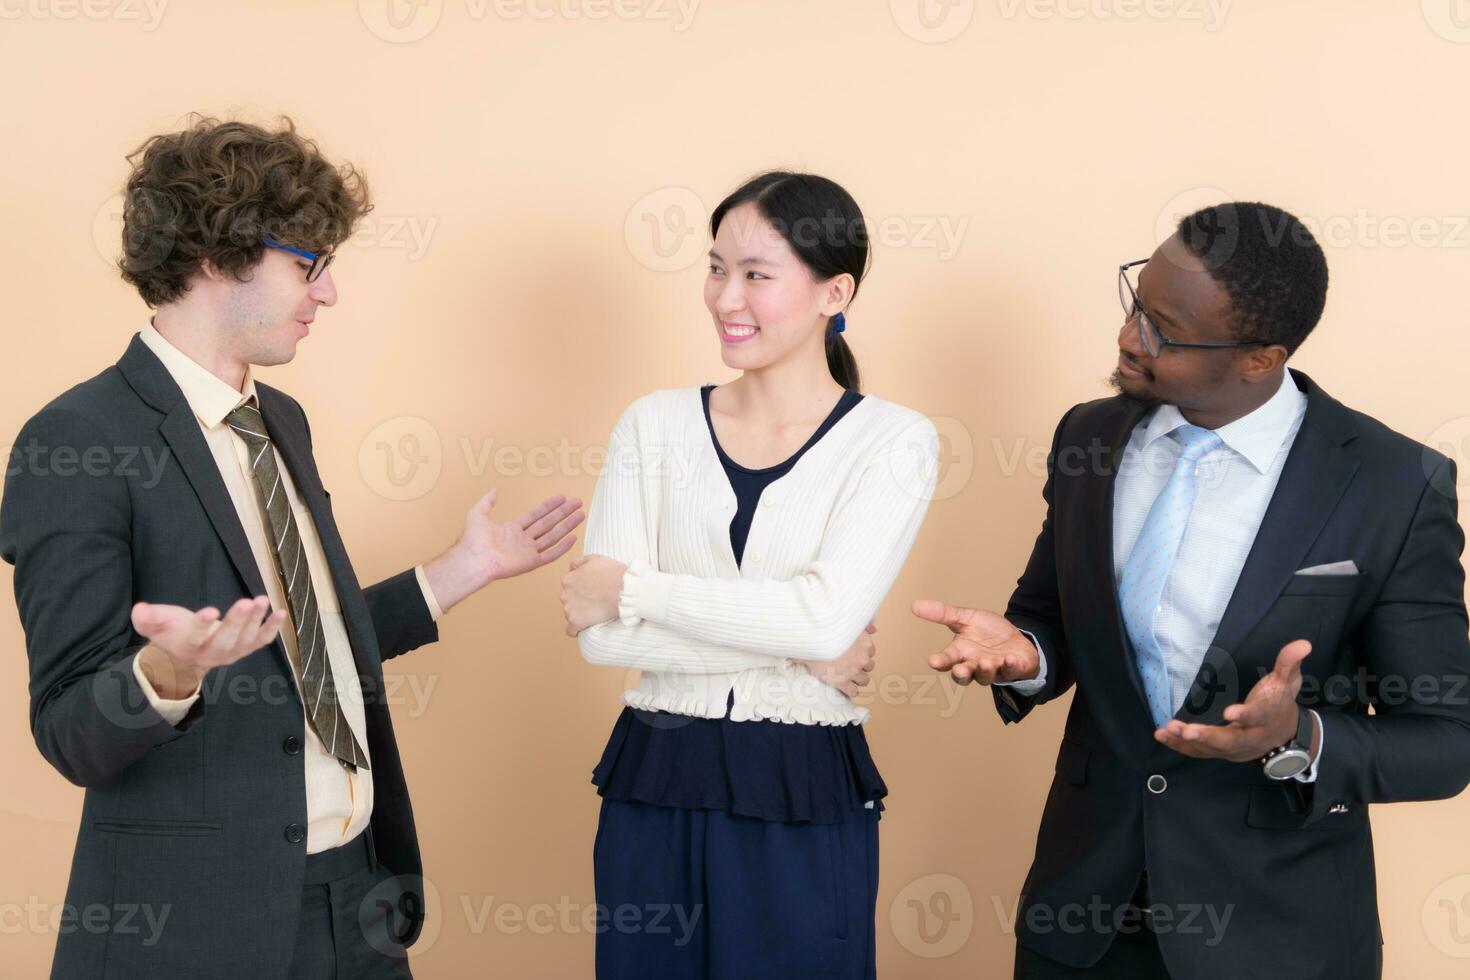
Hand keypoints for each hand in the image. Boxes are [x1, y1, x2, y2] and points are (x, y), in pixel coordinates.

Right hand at [133, 596, 287, 698]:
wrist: (184, 659)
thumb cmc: (171, 633)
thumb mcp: (154, 625)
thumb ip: (147, 619)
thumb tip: (140, 609)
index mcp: (187, 647)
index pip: (194, 637)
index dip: (201, 625)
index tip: (210, 610)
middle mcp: (211, 654)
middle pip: (224, 641)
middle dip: (236, 622)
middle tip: (246, 602)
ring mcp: (231, 652)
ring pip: (245, 641)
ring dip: (257, 621)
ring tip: (263, 600)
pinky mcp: (245, 648)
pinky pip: (261, 641)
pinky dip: (272, 629)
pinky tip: (281, 613)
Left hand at [424, 490, 583, 611]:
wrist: (473, 559)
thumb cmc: (472, 540)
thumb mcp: (477, 514)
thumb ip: (487, 502)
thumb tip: (493, 490)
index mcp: (512, 529)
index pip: (535, 515)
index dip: (549, 506)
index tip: (561, 498)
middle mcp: (522, 540)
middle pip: (548, 523)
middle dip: (563, 512)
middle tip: (577, 503)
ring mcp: (528, 551)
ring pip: (553, 536)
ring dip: (567, 525)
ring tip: (580, 515)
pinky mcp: (531, 562)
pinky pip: (551, 554)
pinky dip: (562, 547)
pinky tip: (573, 537)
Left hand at [561, 554, 628, 635]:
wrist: (624, 589)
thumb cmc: (613, 573)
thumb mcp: (594, 558)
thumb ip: (579, 562)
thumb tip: (571, 568)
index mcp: (569, 579)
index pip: (568, 588)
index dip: (580, 590)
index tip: (591, 593)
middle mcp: (565, 594)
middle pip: (568, 601)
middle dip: (578, 602)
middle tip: (595, 602)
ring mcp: (570, 608)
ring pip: (570, 614)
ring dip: (580, 614)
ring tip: (595, 613)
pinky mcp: (577, 621)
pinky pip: (570, 630)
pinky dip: (576, 630)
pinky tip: (584, 627)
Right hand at [808, 623, 876, 697]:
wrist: (815, 639)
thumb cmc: (828, 628)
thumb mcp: (849, 621)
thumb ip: (864, 626)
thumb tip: (874, 629)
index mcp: (864, 643)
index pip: (871, 651)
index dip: (862, 653)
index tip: (856, 653)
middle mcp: (862, 658)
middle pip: (869, 666)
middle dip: (861, 665)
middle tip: (851, 664)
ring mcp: (853, 671)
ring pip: (864, 680)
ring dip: (859, 679)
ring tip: (851, 678)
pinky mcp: (842, 682)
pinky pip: (853, 691)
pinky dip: (851, 691)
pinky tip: (847, 689)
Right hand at [912, 599, 1039, 684]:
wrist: (1015, 639)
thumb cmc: (988, 632)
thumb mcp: (965, 618)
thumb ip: (942, 614)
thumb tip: (915, 605)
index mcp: (960, 653)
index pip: (947, 659)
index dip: (940, 661)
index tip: (933, 660)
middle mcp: (974, 664)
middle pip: (964, 675)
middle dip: (961, 674)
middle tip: (959, 670)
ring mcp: (993, 670)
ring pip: (986, 676)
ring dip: (985, 670)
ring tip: (985, 662)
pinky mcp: (1012, 670)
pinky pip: (1011, 671)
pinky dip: (1011, 666)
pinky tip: (1009, 659)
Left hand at [1154, 639, 1313, 762]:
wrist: (1283, 736)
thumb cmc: (1279, 703)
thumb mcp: (1287, 682)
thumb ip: (1289, 663)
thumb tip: (1303, 643)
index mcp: (1267, 718)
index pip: (1257, 717)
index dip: (1245, 715)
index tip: (1230, 712)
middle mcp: (1251, 737)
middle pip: (1231, 740)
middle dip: (1209, 736)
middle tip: (1188, 730)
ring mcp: (1235, 748)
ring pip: (1211, 748)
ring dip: (1188, 741)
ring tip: (1168, 729)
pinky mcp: (1220, 752)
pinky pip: (1199, 752)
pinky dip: (1180, 746)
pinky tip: (1161, 735)